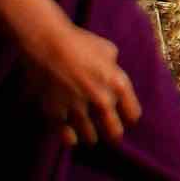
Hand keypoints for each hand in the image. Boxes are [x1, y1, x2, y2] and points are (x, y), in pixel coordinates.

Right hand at [23, 13, 141, 141]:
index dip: (127, 117)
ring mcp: (79, 110)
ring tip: (87, 132)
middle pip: (114, 133)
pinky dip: (70, 138)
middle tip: (105, 130)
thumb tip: (113, 74)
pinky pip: (68, 138)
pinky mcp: (57, 115)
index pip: (133, 115)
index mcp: (119, 84)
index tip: (122, 117)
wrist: (46, 43)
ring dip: (90, 136)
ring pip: (91, 138)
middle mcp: (102, 101)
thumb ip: (114, 68)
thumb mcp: (107, 50)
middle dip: (111, 133)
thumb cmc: (78, 42)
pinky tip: (70, 134)